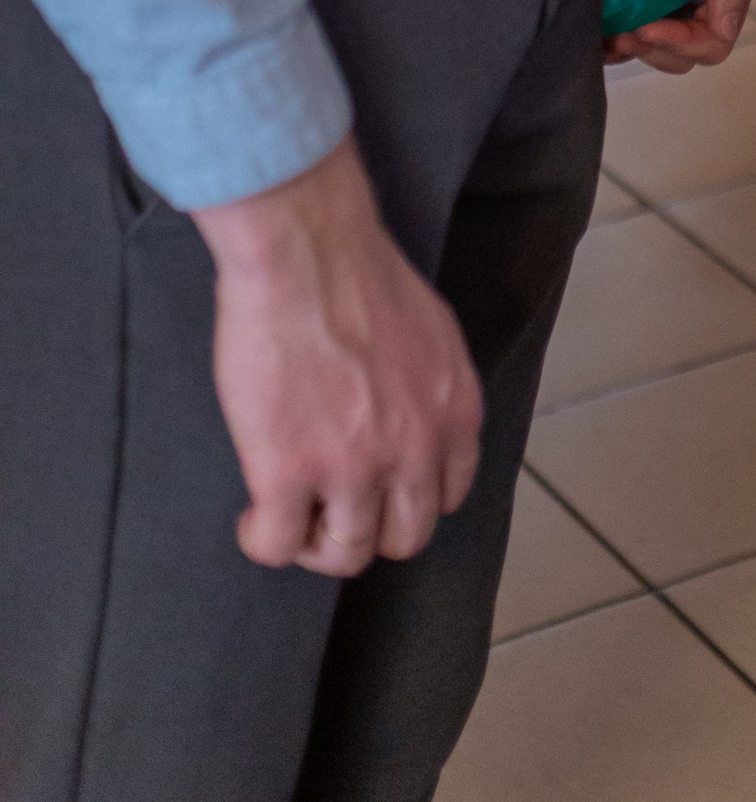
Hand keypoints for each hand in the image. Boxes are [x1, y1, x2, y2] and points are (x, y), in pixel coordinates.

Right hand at [193, 136, 482, 575]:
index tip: (375, 488)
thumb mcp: (432, 335)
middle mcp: (416, 449)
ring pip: (345, 553)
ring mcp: (353, 467)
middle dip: (366, 528)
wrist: (307, 249)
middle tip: (328, 506)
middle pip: (403, 536)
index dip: (406, 498)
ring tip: (290, 513)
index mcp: (455, 412)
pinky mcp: (288, 472)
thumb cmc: (359, 273)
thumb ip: (431, 390)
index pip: (448, 496)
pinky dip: (264, 540)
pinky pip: (278, 543)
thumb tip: (410, 419)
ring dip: (314, 542)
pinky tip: (254, 515)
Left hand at [608, 0, 755, 72]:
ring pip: (654, 33)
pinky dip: (613, 20)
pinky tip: (594, 15)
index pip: (714, 39)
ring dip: (629, 44)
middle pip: (684, 47)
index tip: (644, 26)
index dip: (680, 45)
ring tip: (602, 34)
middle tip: (620, 30)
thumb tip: (722, 32)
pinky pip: (630, 3)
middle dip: (652, 48)